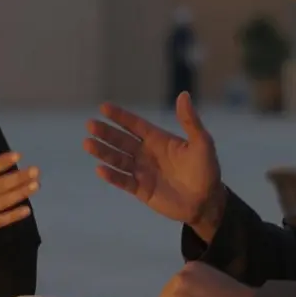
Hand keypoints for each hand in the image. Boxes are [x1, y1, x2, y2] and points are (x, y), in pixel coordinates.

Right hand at [83, 91, 224, 232]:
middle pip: (121, 141)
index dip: (120, 117)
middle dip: (106, 133)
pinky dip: (112, 176)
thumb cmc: (207, 169)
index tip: (104, 107)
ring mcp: (142, 171)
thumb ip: (190, 121)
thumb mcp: (202, 142)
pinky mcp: (141, 189)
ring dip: (103, 152)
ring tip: (88, 144)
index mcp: (159, 139)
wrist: (207, 202)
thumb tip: (184, 94)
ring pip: (118, 159)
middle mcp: (147, 153)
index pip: (135, 125)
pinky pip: (124, 181)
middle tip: (90, 124)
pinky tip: (100, 169)